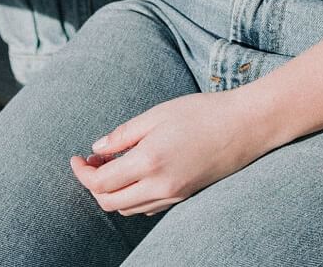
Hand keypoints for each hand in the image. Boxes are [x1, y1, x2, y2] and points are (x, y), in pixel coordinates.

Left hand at [68, 88, 274, 215]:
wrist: (246, 126)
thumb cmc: (203, 112)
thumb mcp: (157, 114)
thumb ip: (124, 134)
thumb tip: (97, 149)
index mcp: (149, 161)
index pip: (101, 182)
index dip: (82, 173)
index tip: (76, 158)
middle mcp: (159, 186)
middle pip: (110, 203)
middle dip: (93, 186)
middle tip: (90, 164)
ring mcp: (173, 196)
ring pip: (128, 209)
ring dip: (112, 193)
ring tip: (110, 166)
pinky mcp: (183, 198)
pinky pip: (147, 207)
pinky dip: (132, 197)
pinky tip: (134, 174)